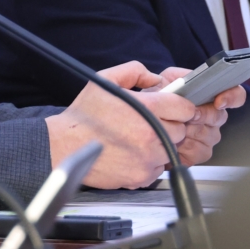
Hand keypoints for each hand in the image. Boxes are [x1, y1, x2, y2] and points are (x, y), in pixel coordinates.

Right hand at [46, 61, 196, 188]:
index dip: (179, 106)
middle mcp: (151, 135)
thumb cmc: (84, 117)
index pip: (184, 108)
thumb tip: (155, 78)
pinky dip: (150, 161)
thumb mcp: (106, 79)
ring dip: (161, 144)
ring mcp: (147, 159)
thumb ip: (134, 71)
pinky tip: (132, 152)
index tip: (171, 107)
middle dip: (169, 124)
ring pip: (171, 150)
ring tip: (138, 138)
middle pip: (181, 130)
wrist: (64, 147)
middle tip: (150, 122)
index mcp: (147, 109)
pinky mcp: (141, 177)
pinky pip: (158, 168)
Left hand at [155, 67, 245, 164]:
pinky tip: (174, 142)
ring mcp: (207, 136)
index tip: (219, 101)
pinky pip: (200, 153)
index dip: (232, 97)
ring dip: (191, 131)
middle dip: (202, 115)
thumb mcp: (166, 79)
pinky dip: (185, 147)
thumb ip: (180, 75)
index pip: (236, 96)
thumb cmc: (156, 99)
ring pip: (211, 137)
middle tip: (187, 114)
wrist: (143, 119)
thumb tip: (192, 80)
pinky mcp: (198, 154)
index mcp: (209, 98)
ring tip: (175, 126)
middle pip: (220, 118)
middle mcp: (212, 117)